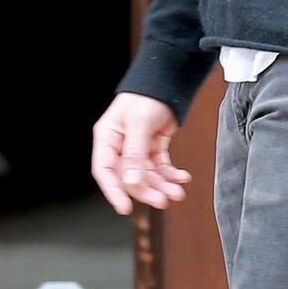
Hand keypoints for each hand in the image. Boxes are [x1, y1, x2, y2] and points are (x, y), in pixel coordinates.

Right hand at [91, 92, 192, 215]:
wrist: (167, 80)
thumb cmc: (146, 96)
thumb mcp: (138, 123)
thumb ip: (134, 153)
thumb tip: (132, 181)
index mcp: (108, 138)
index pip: (105, 171)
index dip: (114, 191)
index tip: (125, 208)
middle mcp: (120, 145)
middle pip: (130, 177)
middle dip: (147, 190)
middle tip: (163, 200)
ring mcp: (137, 147)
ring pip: (147, 175)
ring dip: (163, 185)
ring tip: (178, 192)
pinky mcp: (153, 146)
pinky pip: (161, 166)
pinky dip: (171, 174)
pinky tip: (182, 178)